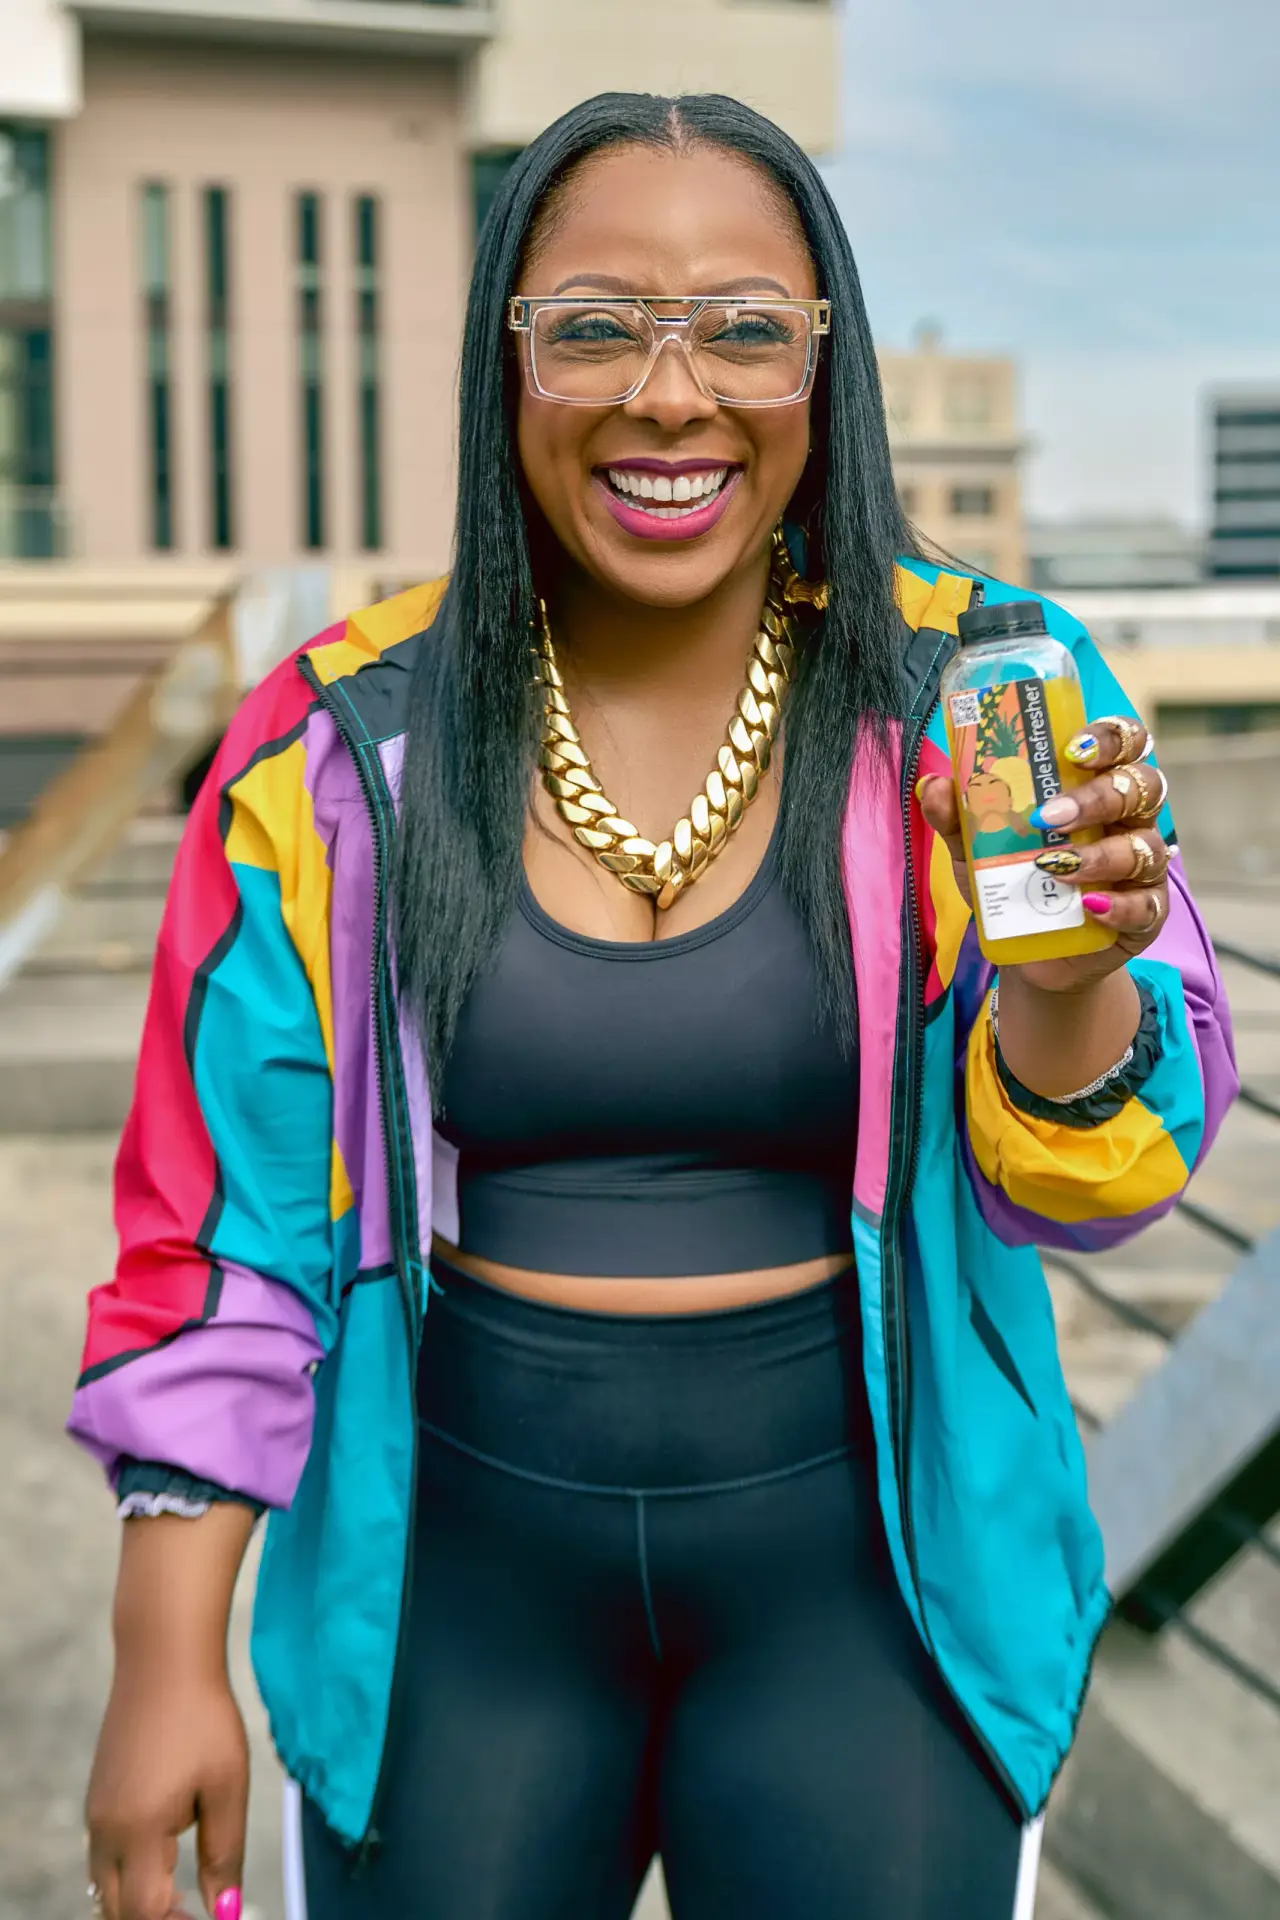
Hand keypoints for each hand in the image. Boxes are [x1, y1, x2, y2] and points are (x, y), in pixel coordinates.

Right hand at [86, 1667, 247, 1919]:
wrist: (163, 1659)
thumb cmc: (204, 1717)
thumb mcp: (226, 1786)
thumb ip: (223, 1854)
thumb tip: (224, 1910)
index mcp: (137, 1830)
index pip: (146, 1912)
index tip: (209, 1919)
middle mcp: (105, 1830)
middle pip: (118, 1909)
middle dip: (155, 1919)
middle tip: (195, 1912)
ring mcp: (95, 1814)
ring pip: (106, 1886)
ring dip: (139, 1900)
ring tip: (183, 1895)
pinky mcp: (98, 1798)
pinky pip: (104, 1857)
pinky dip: (130, 1873)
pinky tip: (165, 1856)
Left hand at [918, 713, 1169, 994]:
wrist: (1028, 951)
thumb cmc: (1012, 882)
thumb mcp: (976, 850)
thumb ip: (956, 817)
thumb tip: (933, 784)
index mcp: (1094, 785)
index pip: (1124, 742)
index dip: (1110, 737)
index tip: (1073, 749)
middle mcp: (1128, 818)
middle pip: (1141, 786)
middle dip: (1098, 796)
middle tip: (1051, 816)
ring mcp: (1143, 865)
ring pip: (1145, 845)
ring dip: (1101, 854)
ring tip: (1055, 868)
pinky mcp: (1148, 912)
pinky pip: (1146, 905)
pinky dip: (1120, 906)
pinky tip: (1091, 906)